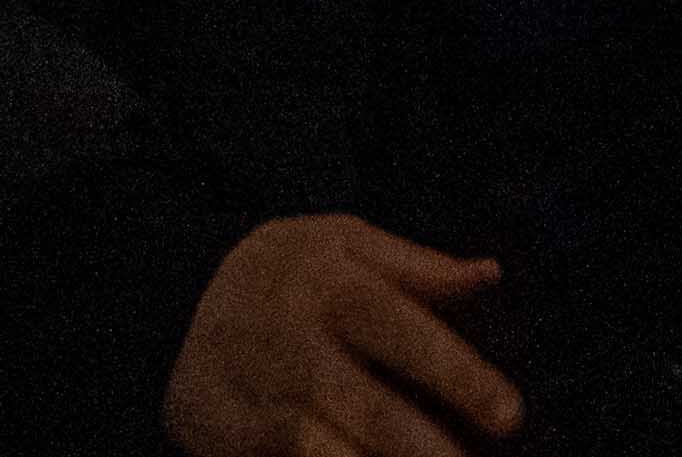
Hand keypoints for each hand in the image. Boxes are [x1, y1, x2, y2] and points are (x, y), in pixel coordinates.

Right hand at [165, 215, 519, 456]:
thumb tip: (489, 273)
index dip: (457, 373)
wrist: (171, 302)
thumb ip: (416, 267)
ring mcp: (248, 388)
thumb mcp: (337, 244)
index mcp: (320, 278)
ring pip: (319, 448)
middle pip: (365, 403)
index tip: (510, 415)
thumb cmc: (282, 277)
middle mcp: (283, 334)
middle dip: (422, 447)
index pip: (398, 325)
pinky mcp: (218, 430)